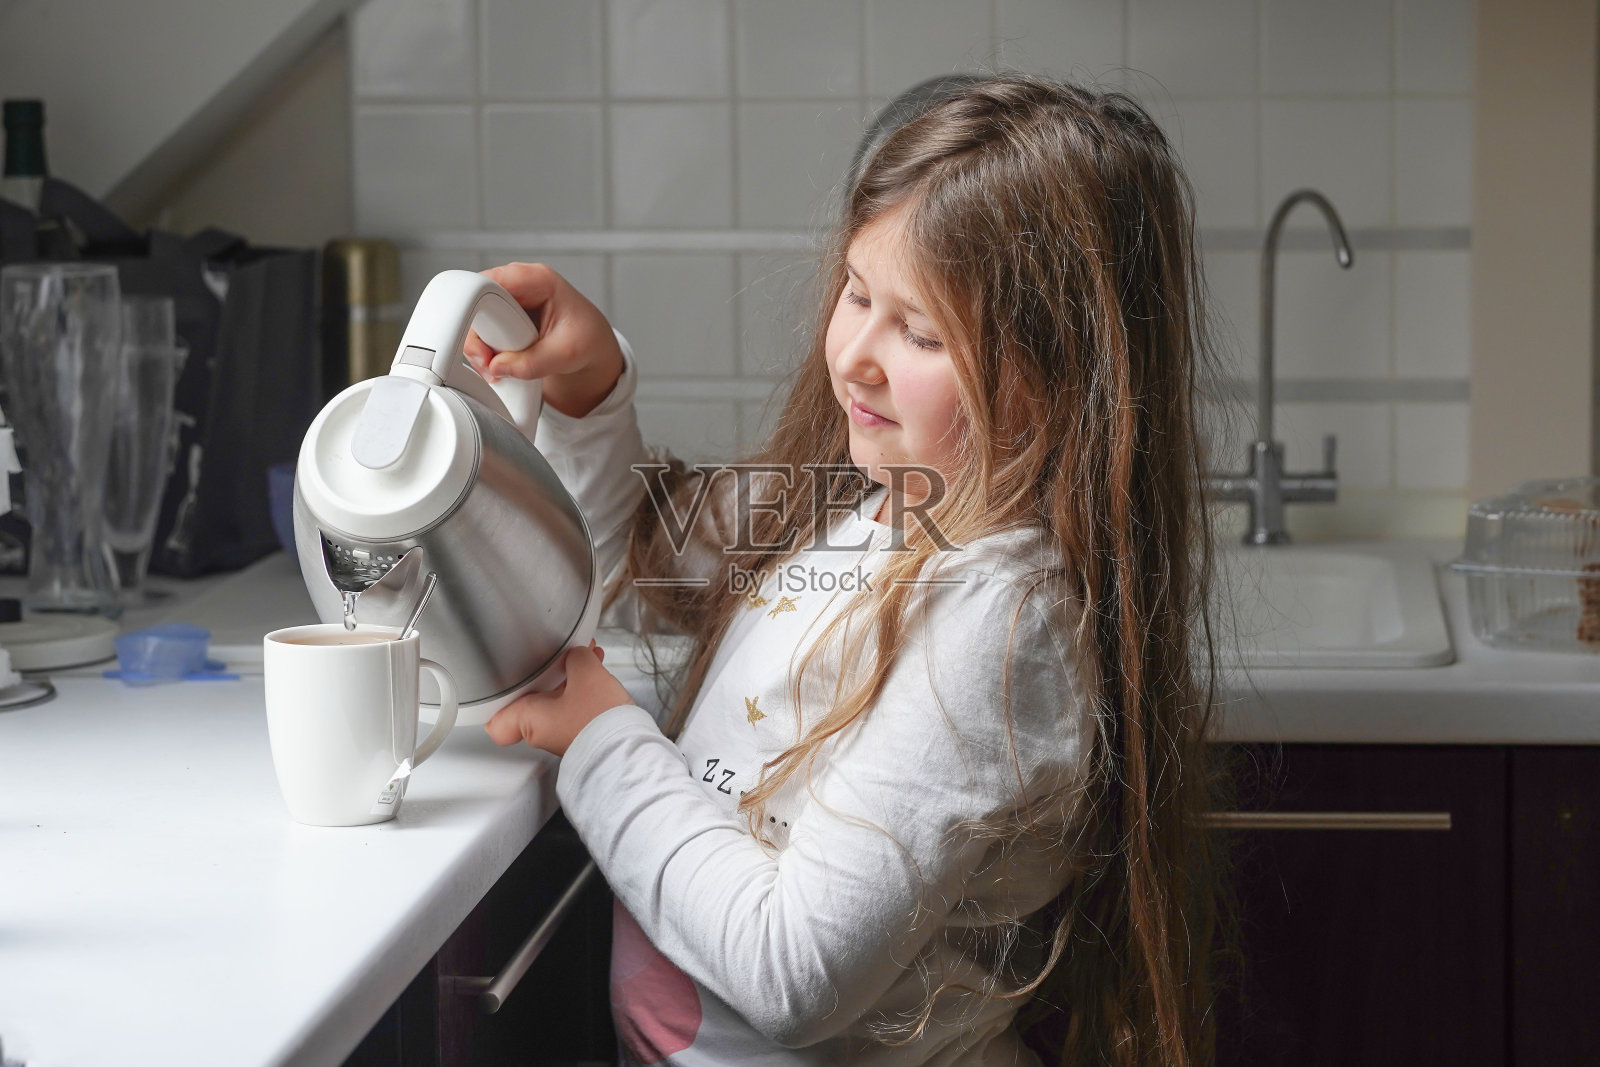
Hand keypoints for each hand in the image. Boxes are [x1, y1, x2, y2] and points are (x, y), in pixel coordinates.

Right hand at [466, 262, 624, 417]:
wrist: (592, 346)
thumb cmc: (586, 339)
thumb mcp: (567, 355)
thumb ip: (532, 363)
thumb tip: (497, 367)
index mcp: (538, 279)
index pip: (490, 282)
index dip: (477, 309)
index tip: (483, 343)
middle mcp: (517, 282)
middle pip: (474, 301)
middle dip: (477, 337)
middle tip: (491, 362)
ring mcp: (506, 297)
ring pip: (472, 318)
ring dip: (479, 347)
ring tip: (498, 367)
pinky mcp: (499, 314)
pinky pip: (477, 329)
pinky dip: (483, 350)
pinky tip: (498, 363)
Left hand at [483, 641, 633, 756]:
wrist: (626, 748)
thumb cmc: (598, 720)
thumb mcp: (586, 673)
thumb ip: (576, 657)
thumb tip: (578, 654)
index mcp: (528, 718)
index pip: (495, 720)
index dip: (494, 702)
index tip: (496, 682)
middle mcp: (541, 730)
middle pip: (529, 698)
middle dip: (543, 673)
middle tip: (551, 656)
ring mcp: (561, 731)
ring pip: (555, 698)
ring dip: (567, 676)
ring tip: (584, 655)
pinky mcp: (581, 730)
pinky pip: (574, 703)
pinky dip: (582, 685)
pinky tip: (596, 668)